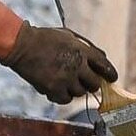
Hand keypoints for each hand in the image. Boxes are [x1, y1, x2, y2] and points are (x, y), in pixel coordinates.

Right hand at [0, 23, 115, 102]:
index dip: (110, 74)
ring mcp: (65, 78)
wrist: (23, 45)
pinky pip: (65, 99)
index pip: (104, 66)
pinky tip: (59, 90)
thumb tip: (101, 58)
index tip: (113, 79)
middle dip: (92, 84)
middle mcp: (77, 65)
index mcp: (83, 51)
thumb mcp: (70, 36)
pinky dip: (64, 96)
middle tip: (87, 83)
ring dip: (77, 89)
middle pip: (95, 84)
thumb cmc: (46, 38)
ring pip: (80, 93)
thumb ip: (86, 47)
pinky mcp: (52, 88)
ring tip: (68, 83)